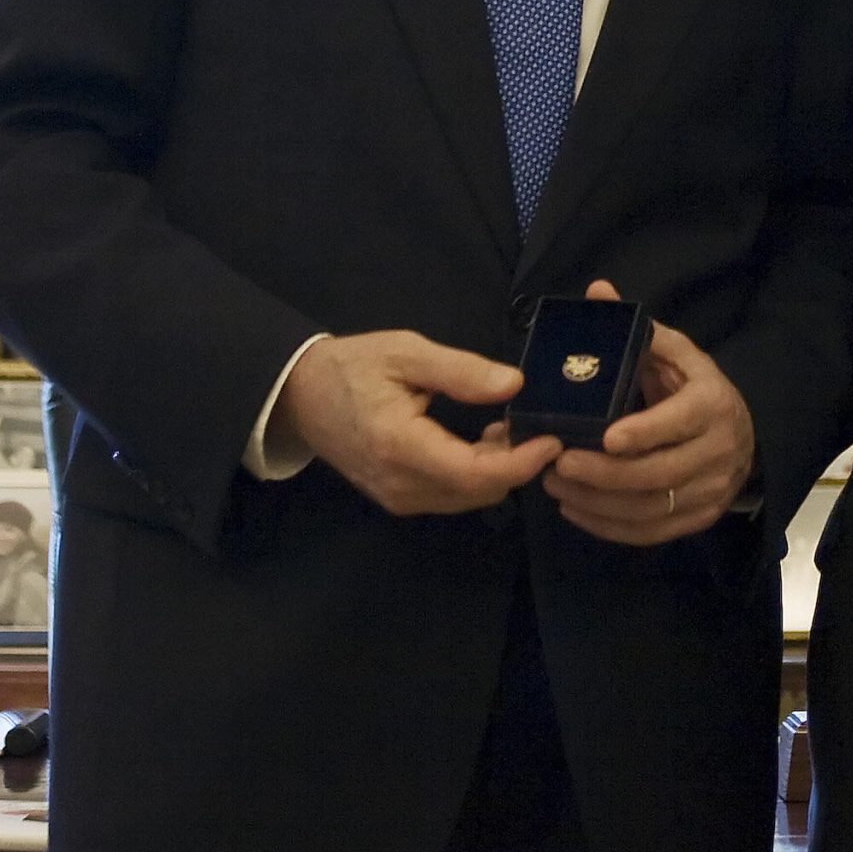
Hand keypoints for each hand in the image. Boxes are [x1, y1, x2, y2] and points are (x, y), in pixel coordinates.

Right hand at [270, 330, 558, 516]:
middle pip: (479, 492)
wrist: (300, 395)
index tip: (552, 438)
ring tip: (509, 428)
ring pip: (468, 499)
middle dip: (516, 465)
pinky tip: (483, 441)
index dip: (522, 462)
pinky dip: (477, 476)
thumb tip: (514, 385)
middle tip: (535, 425)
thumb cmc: (353, 366)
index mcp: (401, 446)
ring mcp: (397, 497)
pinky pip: (451, 497)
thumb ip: (461, 371)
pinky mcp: (397, 499)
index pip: (476, 474)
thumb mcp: (407, 352)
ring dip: (498, 471)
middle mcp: (401, 484)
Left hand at [542, 280, 755, 544]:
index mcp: (712, 406)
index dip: (644, 432)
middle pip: (658, 473)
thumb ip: (639, 330)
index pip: (679, 423)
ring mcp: (709, 492)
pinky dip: (608, 526)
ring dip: (597, 502)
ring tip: (555, 485)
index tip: (605, 436)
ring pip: (650, 508)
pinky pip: (650, 532)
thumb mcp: (677, 354)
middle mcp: (717, 453)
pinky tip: (575, 509)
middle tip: (560, 464)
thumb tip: (598, 291)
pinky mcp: (697, 520)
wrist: (744, 437)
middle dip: (605, 474)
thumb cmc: (695, 390)